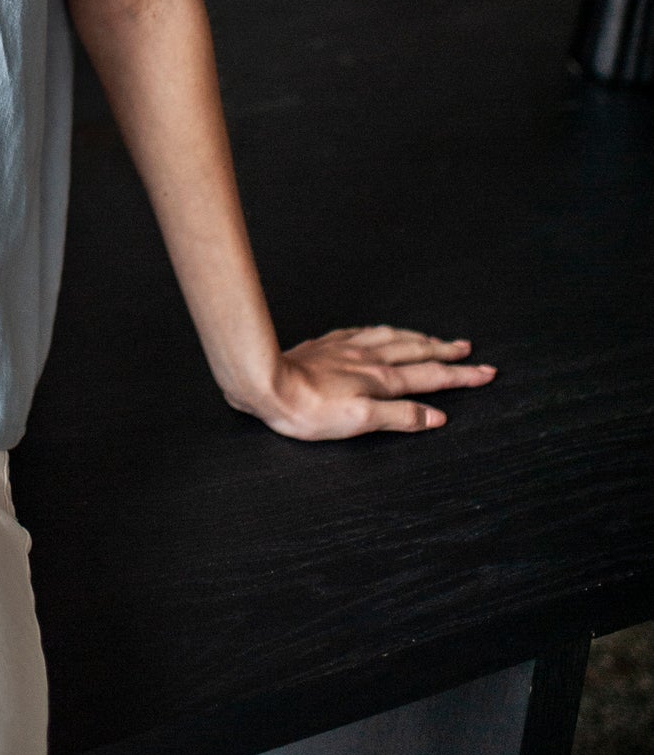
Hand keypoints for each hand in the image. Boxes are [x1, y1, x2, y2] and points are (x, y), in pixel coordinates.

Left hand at [231, 326, 495, 439]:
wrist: (267, 382)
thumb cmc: (310, 410)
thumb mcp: (361, 422)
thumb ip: (401, 416)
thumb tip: (437, 415)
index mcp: (382, 380)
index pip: (431, 377)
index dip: (461, 375)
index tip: (487, 372)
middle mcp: (370, 359)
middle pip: (417, 352)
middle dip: (447, 352)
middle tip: (470, 350)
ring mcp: (349, 348)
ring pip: (394, 338)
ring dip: (419, 338)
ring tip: (435, 338)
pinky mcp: (329, 344)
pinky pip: (366, 332)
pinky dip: (385, 332)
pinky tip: (383, 332)